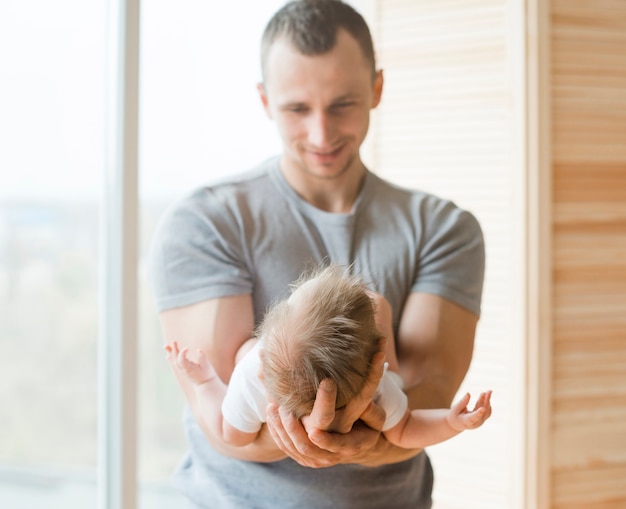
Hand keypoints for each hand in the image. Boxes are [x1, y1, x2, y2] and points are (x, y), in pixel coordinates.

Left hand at [164, 341, 215, 385]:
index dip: (183, 353)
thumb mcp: (207, 366)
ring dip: (171, 353)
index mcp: (189, 369)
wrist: (205, 384)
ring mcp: (182, 370)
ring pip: (174, 361)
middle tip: (173, 341)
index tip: (188, 347)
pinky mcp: (183, 369)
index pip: (182, 361)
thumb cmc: (207, 374)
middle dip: (174, 350)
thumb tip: (199, 349)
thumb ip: (203, 358)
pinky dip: (172, 358)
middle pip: (176, 359)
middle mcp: (184, 370)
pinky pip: (176, 363)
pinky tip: (168, 354)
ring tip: (165, 346)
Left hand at [265, 348, 386, 467]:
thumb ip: (371, 407)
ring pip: (292, 447)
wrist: (357, 441)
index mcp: (351, 446)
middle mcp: (331, 455)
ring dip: (280, 427)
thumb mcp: (376, 416)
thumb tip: (364, 403)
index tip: (314, 429)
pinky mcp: (303, 455)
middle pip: (306, 446)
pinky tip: (271, 411)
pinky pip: (285, 446)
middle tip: (283, 406)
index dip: (326, 439)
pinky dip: (276, 430)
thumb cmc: (367, 423)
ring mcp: (315, 458)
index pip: (336, 443)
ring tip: (272, 405)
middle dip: (292, 427)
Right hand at [447, 390, 491, 430]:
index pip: (473, 418)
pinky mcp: (482, 419)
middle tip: (488, 391)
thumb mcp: (455, 409)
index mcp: (466, 421)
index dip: (478, 413)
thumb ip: (462, 402)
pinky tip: (487, 395)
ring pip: (487, 411)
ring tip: (489, 391)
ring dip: (488, 401)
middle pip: (482, 413)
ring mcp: (480, 422)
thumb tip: (468, 394)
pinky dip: (487, 403)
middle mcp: (475, 423)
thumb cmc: (455, 415)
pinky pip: (488, 411)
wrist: (457, 424)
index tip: (483, 408)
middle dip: (485, 401)